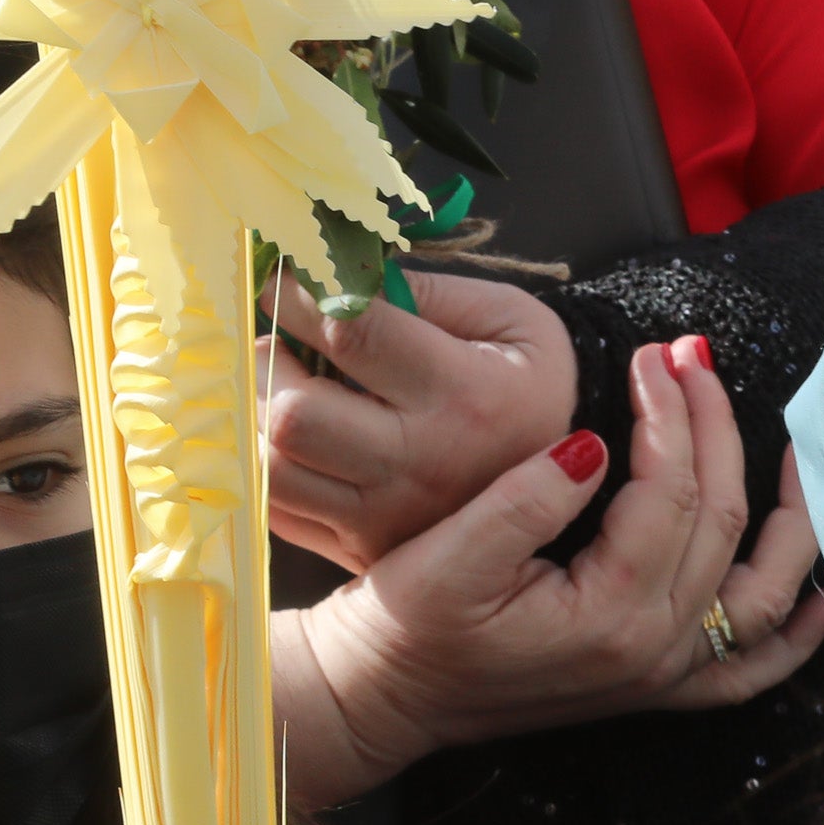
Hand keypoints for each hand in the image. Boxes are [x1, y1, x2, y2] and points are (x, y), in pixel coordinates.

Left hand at [261, 269, 576, 569]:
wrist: (566, 485)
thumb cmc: (530, 383)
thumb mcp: (510, 319)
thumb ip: (427, 291)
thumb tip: (336, 273)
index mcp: (463, 394)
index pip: (350, 331)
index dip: (300, 294)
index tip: (285, 278)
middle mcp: (419, 464)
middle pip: (294, 417)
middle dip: (268, 363)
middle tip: (280, 340)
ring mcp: (386, 518)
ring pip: (272, 472)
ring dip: (256, 416)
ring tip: (278, 386)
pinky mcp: (361, 551)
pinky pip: (277, 512)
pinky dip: (263, 465)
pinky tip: (288, 433)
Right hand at [273, 340, 823, 806]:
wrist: (382, 698)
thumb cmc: (404, 627)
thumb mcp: (446, 557)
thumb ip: (523, 499)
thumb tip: (592, 445)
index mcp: (608, 616)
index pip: (668, 493)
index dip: (668, 413)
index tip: (649, 353)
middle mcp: (652, 651)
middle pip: (720, 522)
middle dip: (714, 428)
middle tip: (691, 356)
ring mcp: (660, 675)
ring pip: (761, 593)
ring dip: (788, 518)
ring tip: (795, 449)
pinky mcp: (652, 685)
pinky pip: (748, 668)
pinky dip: (794, 636)